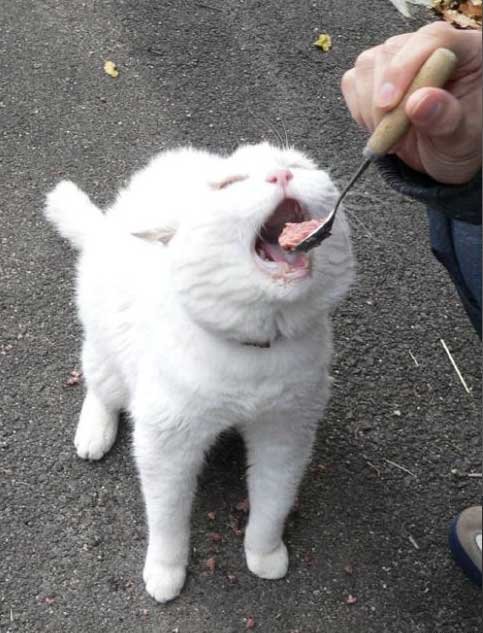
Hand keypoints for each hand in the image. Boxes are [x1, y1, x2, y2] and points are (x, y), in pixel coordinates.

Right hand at [341, 22, 481, 184]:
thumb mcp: (460, 139)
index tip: (389, 104)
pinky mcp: (375, 74)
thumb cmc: (459, 144)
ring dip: (370, 107)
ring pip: (367, 66)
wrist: (441, 157)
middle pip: (392, 52)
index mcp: (466, 52)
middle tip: (392, 132)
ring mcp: (399, 58)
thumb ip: (445, 119)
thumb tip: (419, 102)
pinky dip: (359, 110)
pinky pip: (352, 82)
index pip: (431, 39)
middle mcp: (430, 48)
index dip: (405, 68)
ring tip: (391, 134)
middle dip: (384, 97)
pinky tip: (379, 126)